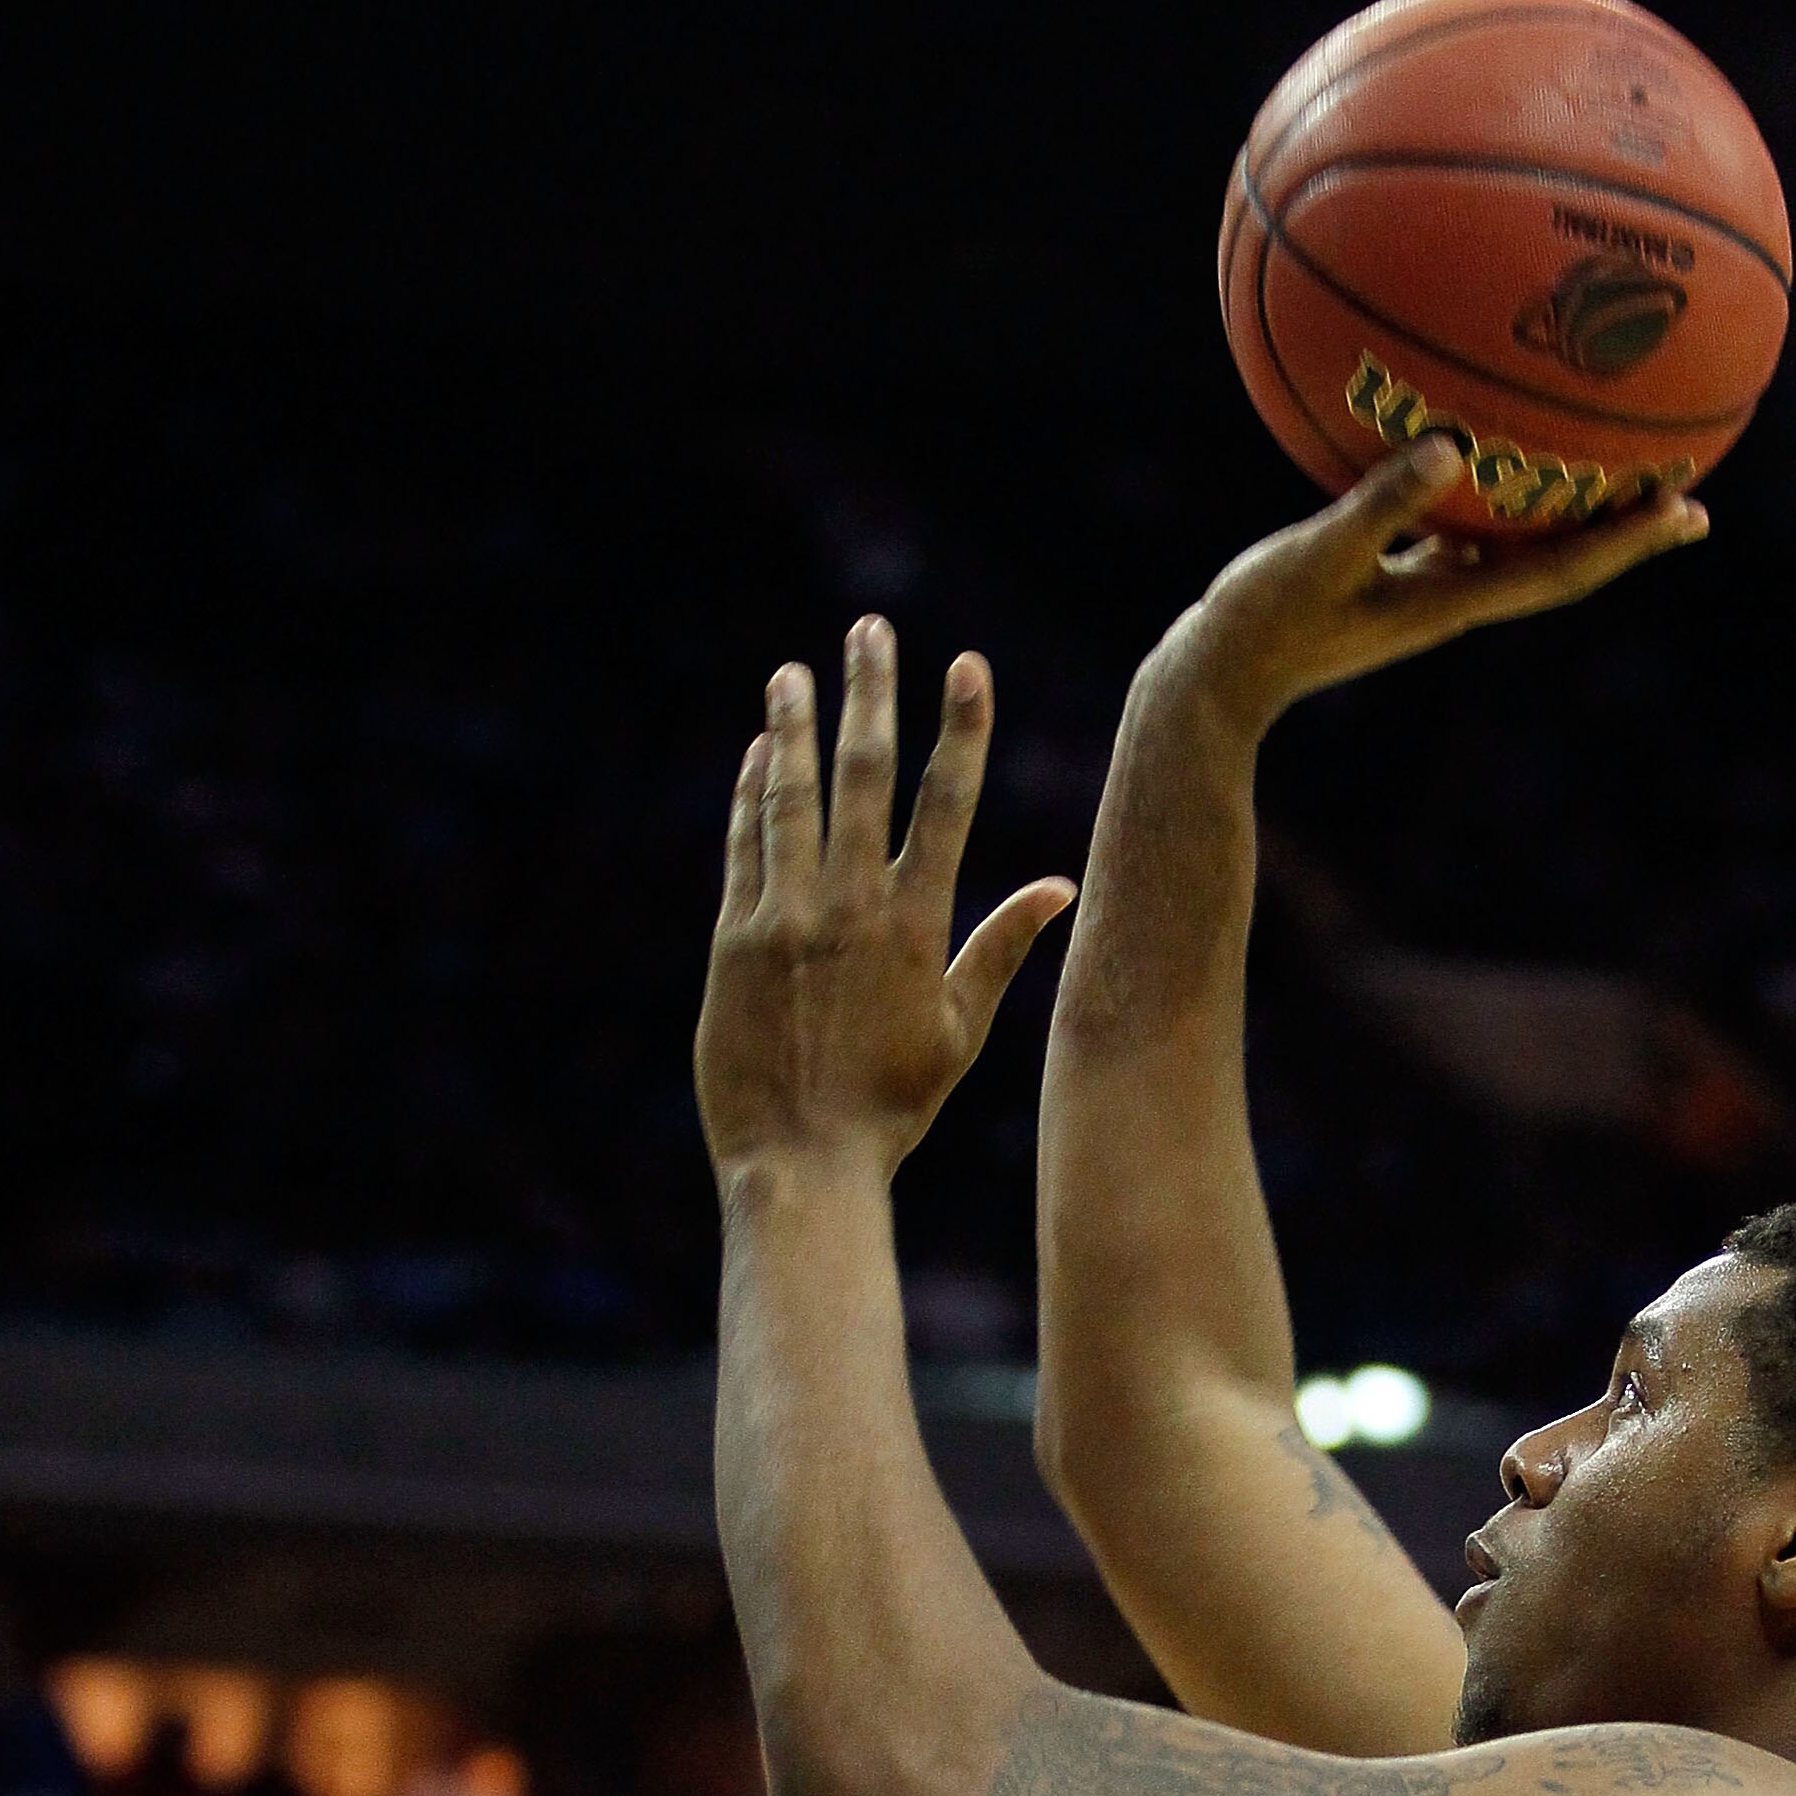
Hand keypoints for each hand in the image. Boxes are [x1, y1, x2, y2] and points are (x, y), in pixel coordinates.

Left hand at [695, 619, 1074, 1183]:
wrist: (803, 1165)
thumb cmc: (891, 1110)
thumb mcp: (960, 1032)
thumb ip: (1001, 948)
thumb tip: (1061, 887)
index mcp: (917, 928)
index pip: (947, 805)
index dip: (959, 730)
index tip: (966, 665)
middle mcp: (852, 909)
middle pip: (866, 776)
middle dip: (871, 695)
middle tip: (869, 630)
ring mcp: (788, 918)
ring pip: (793, 798)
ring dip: (796, 727)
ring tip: (792, 673)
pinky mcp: (734, 939)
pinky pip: (745, 846)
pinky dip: (751, 794)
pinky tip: (757, 755)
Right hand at [1156, 434, 1708, 738]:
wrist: (1215, 680)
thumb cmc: (1257, 625)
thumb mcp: (1316, 559)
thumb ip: (1379, 508)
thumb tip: (1449, 449)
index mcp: (1451, 601)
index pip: (1561, 570)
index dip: (1626, 543)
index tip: (1687, 510)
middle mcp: (1454, 599)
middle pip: (1561, 562)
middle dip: (1626, 531)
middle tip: (1690, 489)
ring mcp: (1426, 592)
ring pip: (1519, 549)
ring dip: (1573, 517)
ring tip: (1619, 472)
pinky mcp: (1393, 578)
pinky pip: (1465, 530)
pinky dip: (1496, 498)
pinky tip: (1489, 456)